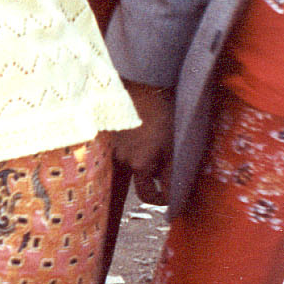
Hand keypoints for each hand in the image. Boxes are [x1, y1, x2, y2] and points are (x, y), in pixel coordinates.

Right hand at [113, 80, 174, 204]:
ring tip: (153, 135)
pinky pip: (123, 148)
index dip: (161, 198)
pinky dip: (133, 143)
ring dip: (143, 153)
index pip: (148, 195)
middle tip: (165, 155)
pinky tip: (141, 129)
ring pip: (132, 161)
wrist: (142, 86)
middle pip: (141, 176)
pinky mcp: (108, 137)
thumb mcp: (174, 144)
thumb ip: (171, 172)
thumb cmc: (162, 113)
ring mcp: (114, 148)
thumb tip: (171, 195)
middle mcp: (123, 160)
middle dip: (153, 171)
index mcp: (140, 165)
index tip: (169, 196)